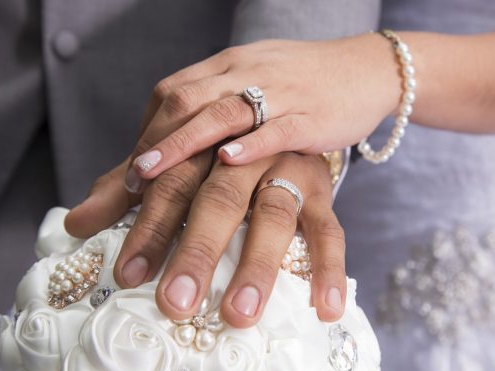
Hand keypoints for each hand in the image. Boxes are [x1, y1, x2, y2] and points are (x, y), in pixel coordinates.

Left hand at [66, 153, 345, 326]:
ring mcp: (288, 161)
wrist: (302, 88)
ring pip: (273, 212)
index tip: (129, 272)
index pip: (170, 176)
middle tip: (175, 302)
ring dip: (256, 264)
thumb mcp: (181, 149)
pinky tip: (322, 306)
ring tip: (238, 312)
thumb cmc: (227, 135)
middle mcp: (246, 143)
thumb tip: (76, 223)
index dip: (148, 222)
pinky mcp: (323, 182)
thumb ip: (133, 183)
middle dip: (195, 249)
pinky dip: (326, 266)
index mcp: (203, 129)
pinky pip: (329, 227)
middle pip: (216, 194)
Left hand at [120, 34, 399, 191]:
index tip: (130, 168)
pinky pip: (276, 127)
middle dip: (153, 141)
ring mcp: (277, 93)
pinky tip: (228, 161)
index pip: (173, 92)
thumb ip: (217, 109)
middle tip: (129, 180)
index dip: (147, 130)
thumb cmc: (303, 84)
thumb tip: (177, 145)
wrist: (365, 68)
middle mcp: (245, 74)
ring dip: (182, 144)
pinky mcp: (309, 115)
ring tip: (152, 174)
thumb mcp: (254, 85)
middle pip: (186, 101)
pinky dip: (251, 143)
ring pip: (222, 113)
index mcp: (227, 67)